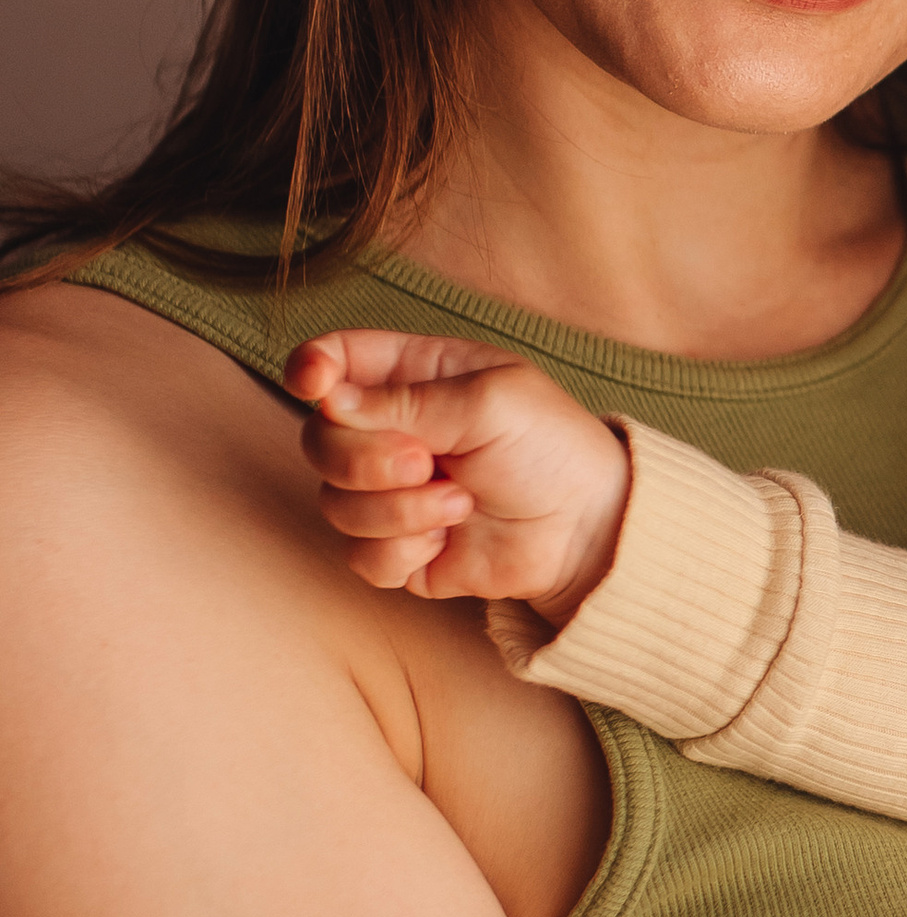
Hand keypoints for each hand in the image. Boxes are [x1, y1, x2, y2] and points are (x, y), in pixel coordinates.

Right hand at [284, 332, 632, 617]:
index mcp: (413, 377)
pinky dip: (401, 549)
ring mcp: (391, 494)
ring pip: (333, 503)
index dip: (310, 370)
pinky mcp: (400, 549)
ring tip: (460, 502)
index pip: (333, 361)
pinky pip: (358, 555)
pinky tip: (446, 540)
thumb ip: (405, 400)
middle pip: (318, 440)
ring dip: (396, 509)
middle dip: (363, 457)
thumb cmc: (550, 447)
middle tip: (425, 462)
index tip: (314, 385)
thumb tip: (327, 401)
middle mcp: (391, 433)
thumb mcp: (489, 401)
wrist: (586, 528)